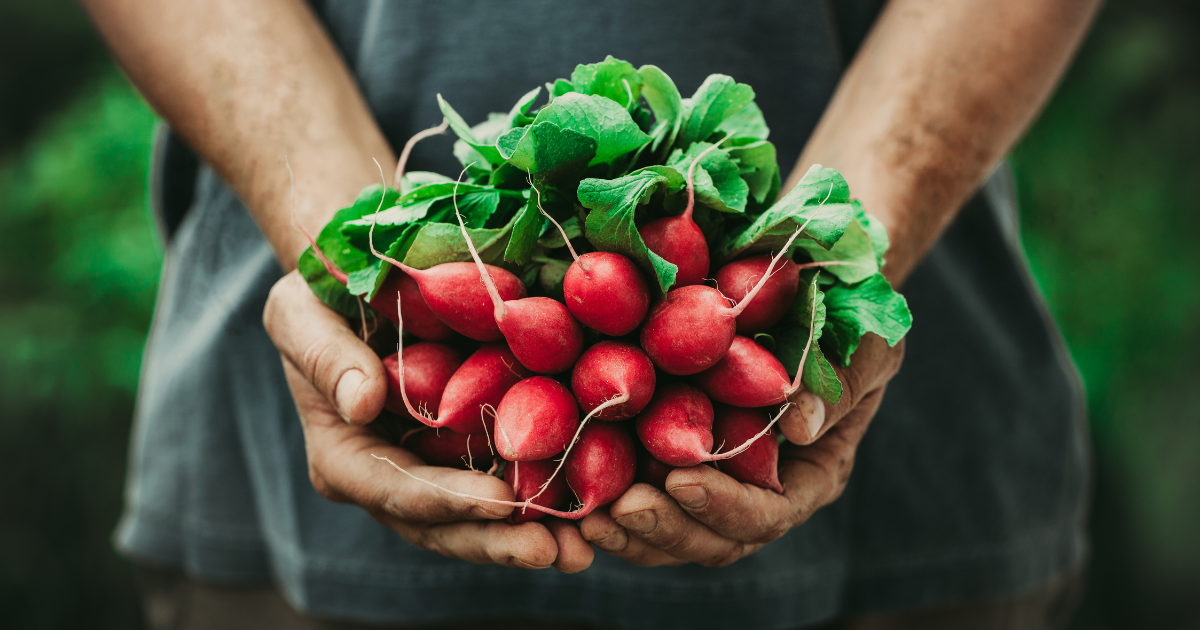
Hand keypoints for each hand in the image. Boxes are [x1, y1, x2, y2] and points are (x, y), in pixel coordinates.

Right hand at [264, 271, 593, 572]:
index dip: (447, 501)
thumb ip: (325, 357)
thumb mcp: (301, 312)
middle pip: (443, 525)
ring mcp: (435, 470)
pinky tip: (591, 507)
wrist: (362, 278)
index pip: (394, 489)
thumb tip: (362, 403)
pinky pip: (510, 482)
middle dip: (497, 540)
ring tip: (581, 550)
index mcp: (344, 455)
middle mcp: (390, 479)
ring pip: (480, 519)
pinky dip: (548, 498)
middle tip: (553, 550)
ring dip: (530, 535)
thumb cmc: (320, 294)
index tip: (501, 502)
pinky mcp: (474, 451)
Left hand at [580, 334, 903, 566]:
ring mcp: (714, 476)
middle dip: (665, 528)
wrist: (813, 288)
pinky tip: (568, 480)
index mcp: (810, 473)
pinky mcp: (669, 452)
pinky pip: (638, 488)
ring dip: (628, 528)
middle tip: (620, 508)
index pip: (767, 514)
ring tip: (586, 514)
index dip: (724, 507)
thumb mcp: (865, 341)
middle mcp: (760, 488)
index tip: (682, 480)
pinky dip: (606, 491)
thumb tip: (803, 426)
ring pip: (670, 529)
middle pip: (711, 538)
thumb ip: (840, 382)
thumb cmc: (853, 313)